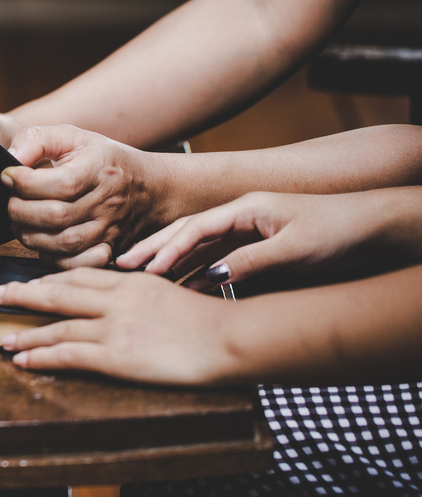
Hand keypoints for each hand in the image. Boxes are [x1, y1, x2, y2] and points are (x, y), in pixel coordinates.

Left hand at [0, 268, 233, 385]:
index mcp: (130, 282)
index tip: (30, 284)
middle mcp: (115, 299)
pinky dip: (41, 354)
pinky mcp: (117, 355)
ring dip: (25, 331)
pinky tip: (23, 358)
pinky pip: (68, 353)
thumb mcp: (172, 293)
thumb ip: (144, 295)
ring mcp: (114, 326)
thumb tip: (129, 303)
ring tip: (2, 336)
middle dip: (22, 293)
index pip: (79, 277)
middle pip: (58, 293)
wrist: (230, 336)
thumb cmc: (212, 320)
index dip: (49, 281)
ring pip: (57, 325)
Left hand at [3, 125, 170, 267]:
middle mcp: (108, 201)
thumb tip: (11, 157)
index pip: (60, 183)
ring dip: (29, 234)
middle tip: (9, 200)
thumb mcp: (73, 136)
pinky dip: (52, 257)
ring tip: (19, 220)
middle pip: (57, 216)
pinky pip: (77, 263)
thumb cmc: (103, 159)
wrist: (150, 187)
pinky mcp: (108, 249)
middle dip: (20, 210)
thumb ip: (37, 139)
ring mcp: (109, 229)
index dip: (25, 182)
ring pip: (63, 243)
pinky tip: (42, 241)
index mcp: (99, 168)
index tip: (8, 176)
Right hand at [116, 191, 387, 285]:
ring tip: (139, 279)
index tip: (145, 269)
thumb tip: (212, 275)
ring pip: (198, 247)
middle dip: (154, 249)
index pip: (195, 228)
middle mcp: (240, 217)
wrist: (373, 226)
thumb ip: (252, 261)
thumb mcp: (295, 249)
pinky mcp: (255, 247)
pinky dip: (194, 272)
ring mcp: (246, 231)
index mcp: (245, 208)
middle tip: (122, 265)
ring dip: (170, 263)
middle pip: (186, 233)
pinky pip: (216, 259)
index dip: (167, 249)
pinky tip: (180, 288)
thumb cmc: (338, 231)